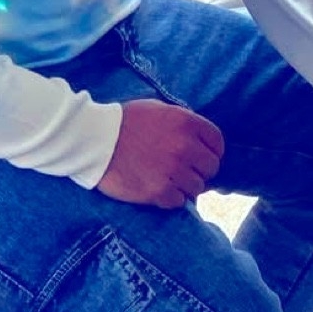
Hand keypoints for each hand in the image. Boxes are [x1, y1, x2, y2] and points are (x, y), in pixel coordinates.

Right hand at [97, 99, 223, 208]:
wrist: (95, 140)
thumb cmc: (125, 122)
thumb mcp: (158, 109)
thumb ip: (182, 122)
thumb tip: (200, 139)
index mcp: (185, 122)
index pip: (217, 142)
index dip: (213, 151)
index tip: (203, 156)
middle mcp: (184, 146)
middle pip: (211, 167)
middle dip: (200, 170)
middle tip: (184, 170)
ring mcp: (172, 170)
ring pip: (196, 187)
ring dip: (185, 186)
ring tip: (169, 180)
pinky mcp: (158, 191)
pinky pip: (179, 201)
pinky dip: (171, 198)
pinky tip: (158, 189)